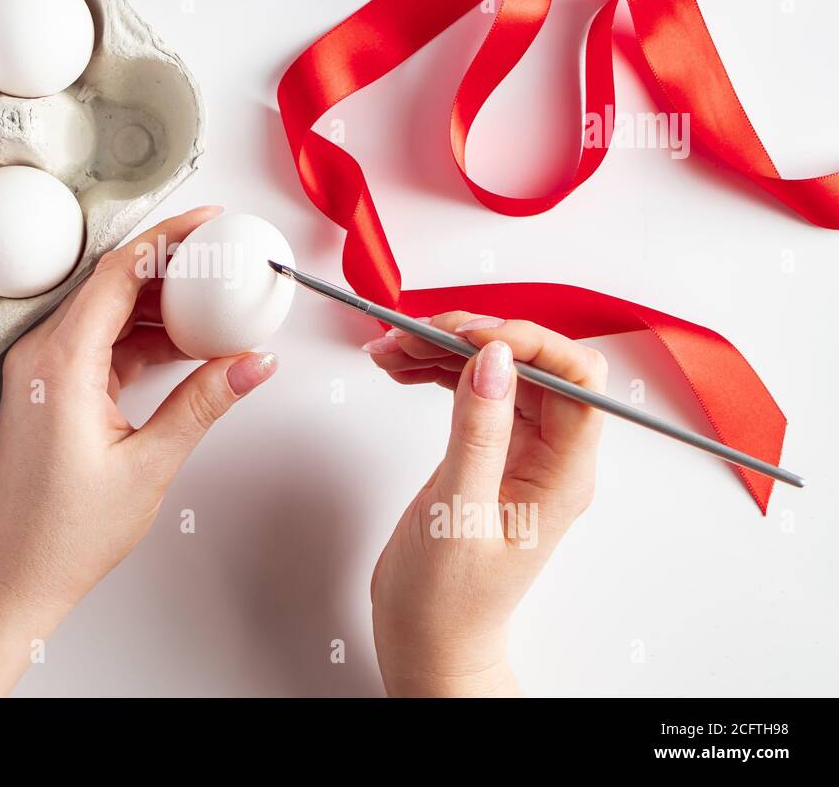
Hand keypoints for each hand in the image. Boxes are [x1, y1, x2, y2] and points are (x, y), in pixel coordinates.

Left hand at [0, 206, 277, 695]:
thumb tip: (251, 363)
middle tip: (222, 258)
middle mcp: (44, 356)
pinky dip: (142, 338)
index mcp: (61, 363)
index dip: (167, 237)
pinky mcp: (52, 390)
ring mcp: (44, 372)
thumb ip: (204, 403)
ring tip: (214, 302)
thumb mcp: (149, 464)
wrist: (12, 577)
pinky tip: (183, 346)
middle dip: (170, 265)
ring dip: (159, 304)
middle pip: (112, 283)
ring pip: (107, 312)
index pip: (117, 272)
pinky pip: (101, 343)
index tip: (208, 221)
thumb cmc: (61, 534)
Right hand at [363, 313, 605, 696]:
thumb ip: (478, 432)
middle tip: (417, 334)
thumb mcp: (458, 514)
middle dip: (474, 337)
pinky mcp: (486, 451)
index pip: (576, 379)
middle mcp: (549, 456)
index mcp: (563, 474)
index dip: (529, 342)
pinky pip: (472, 392)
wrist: (428, 638)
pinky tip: (403, 368)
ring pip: (496, 371)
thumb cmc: (448, 600)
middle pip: (532, 364)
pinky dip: (436, 372)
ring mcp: (518, 451)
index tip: (471, 334)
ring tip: (395, 348)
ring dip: (445, 350)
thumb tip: (494, 360)